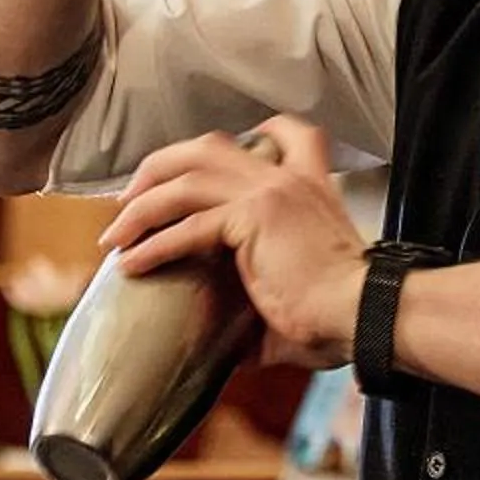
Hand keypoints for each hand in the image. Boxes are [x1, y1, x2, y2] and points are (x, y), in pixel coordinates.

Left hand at [98, 116, 366, 366]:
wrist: (364, 312)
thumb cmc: (342, 314)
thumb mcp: (303, 288)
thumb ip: (266, 303)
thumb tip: (240, 348)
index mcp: (309, 185)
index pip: (286, 132)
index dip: (248, 134)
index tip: (211, 155)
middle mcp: (285, 179)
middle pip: (206, 147)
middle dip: (159, 167)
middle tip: (130, 199)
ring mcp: (267, 193)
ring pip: (185, 179)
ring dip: (142, 205)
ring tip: (115, 235)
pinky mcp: (252, 219)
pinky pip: (188, 226)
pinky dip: (152, 244)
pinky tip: (131, 264)